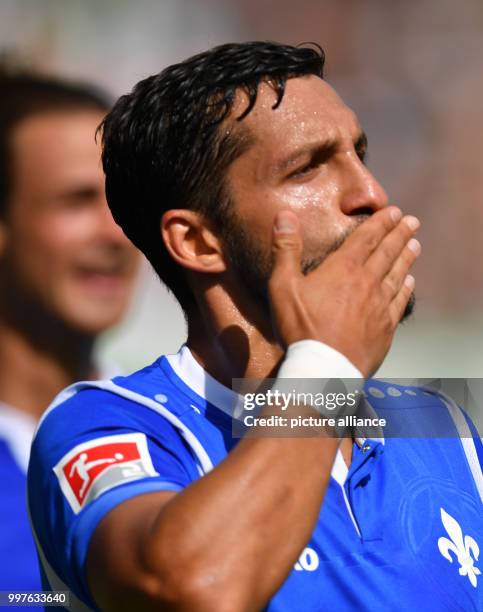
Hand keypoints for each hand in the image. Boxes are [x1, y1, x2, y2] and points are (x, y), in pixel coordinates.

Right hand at [268, 207, 419, 376]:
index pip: (367, 238)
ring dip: (407, 257)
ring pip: (398, 274)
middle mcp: (367, 282)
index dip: (381, 222)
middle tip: (412, 221)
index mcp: (344, 269)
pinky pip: (400, 302)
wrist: (324, 369)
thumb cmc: (300, 328)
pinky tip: (410, 283)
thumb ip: (285, 249)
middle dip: (400, 234)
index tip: (394, 211)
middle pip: (388, 252)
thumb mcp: (283, 286)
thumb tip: (284, 215)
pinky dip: (406, 289)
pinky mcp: (385, 328)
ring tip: (415, 245)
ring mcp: (380, 306)